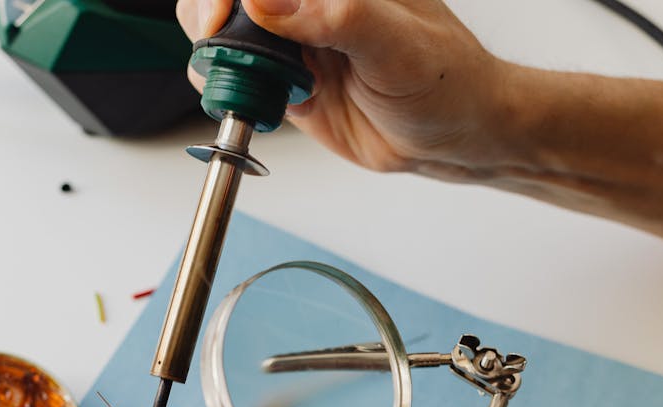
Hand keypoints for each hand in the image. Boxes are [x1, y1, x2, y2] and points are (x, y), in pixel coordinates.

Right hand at [175, 0, 511, 178]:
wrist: (452, 137)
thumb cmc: (447, 80)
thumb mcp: (398, 44)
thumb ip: (336, 16)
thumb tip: (269, 1)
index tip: (225, 12)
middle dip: (211, 11)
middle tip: (219, 42)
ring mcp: (292, 34)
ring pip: (219, 28)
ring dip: (215, 51)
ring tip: (244, 77)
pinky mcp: (284, 77)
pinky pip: (234, 74)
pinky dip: (227, 86)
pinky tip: (256, 99)